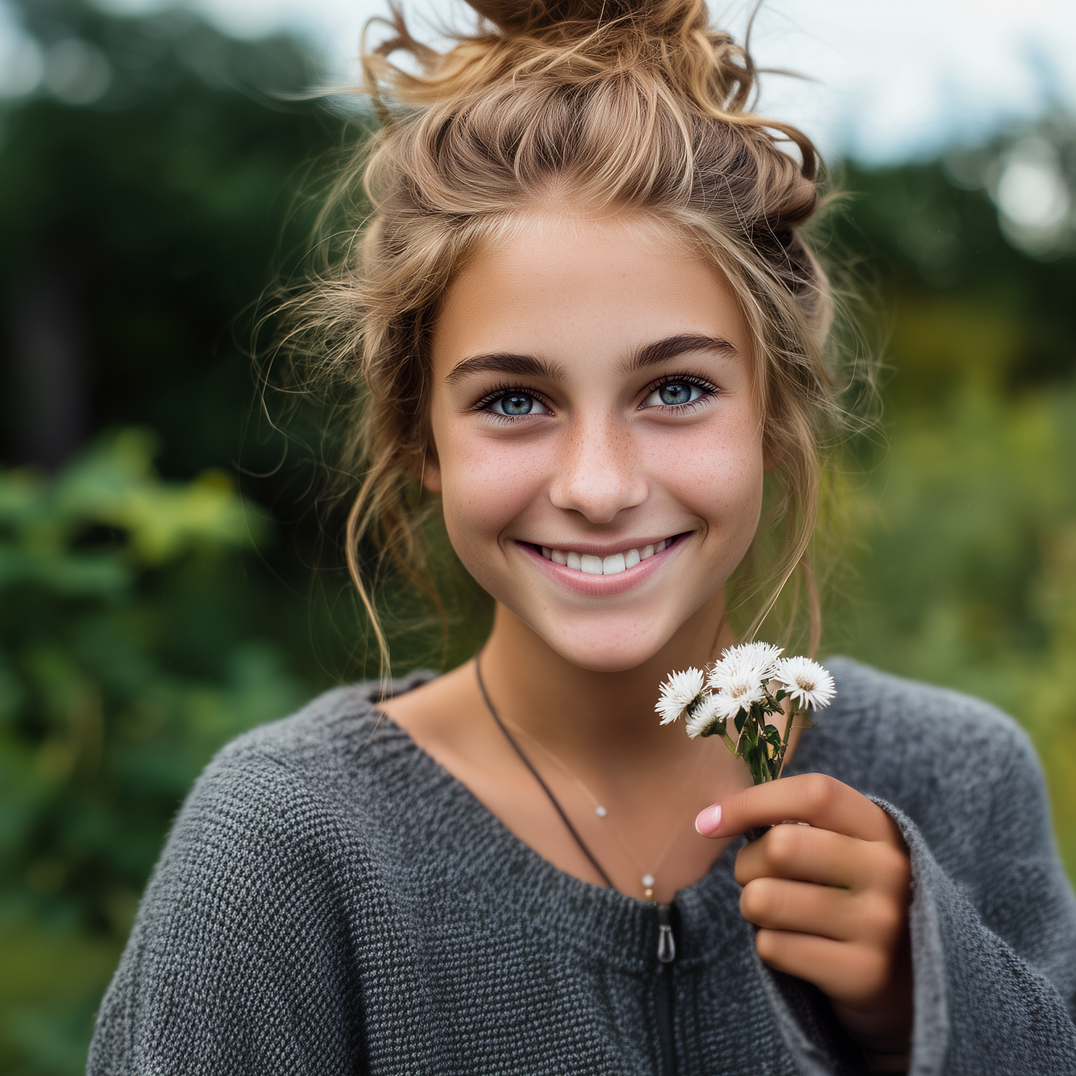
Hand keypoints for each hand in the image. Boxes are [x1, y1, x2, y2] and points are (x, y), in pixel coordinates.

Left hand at [695, 773, 912, 1064]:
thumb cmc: (855, 896)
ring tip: (776, 912)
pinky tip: (797, 947)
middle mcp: (888, 872)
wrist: (915, 983)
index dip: (753, 801)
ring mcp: (879, 925)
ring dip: (753, 906)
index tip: (710, 821)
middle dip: (747, 863)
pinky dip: (768, 945)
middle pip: (780, 846)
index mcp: (882, 829)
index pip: (814, 793)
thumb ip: (801, 821)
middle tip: (756, 877)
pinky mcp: (862, 974)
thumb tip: (715, 816)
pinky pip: (772, 947)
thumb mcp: (849, 847)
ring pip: (764, 899)